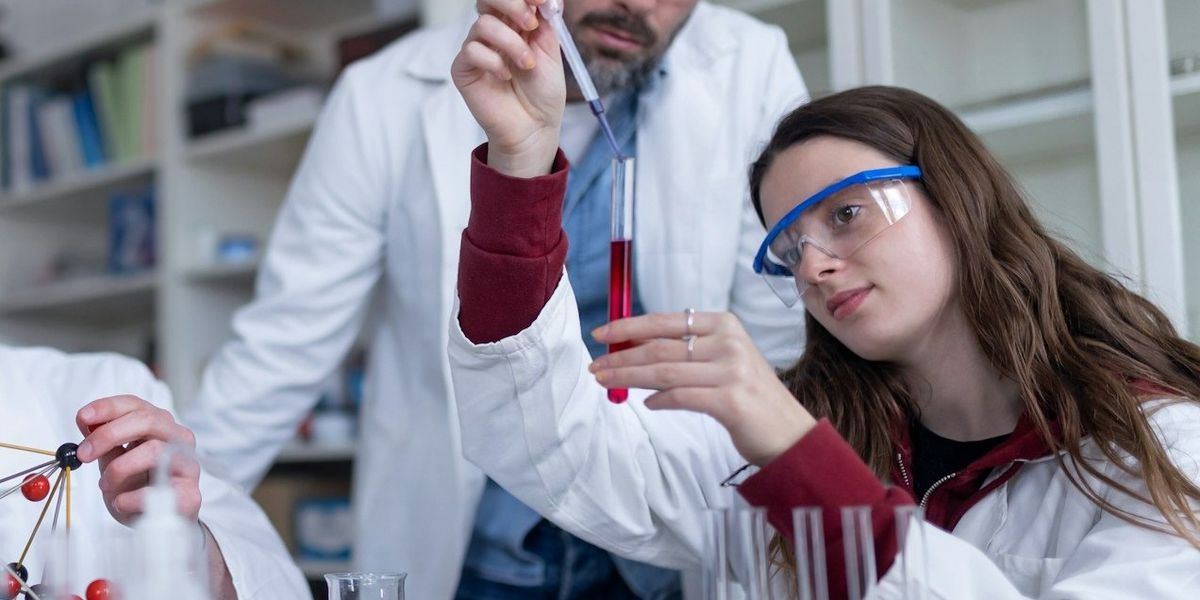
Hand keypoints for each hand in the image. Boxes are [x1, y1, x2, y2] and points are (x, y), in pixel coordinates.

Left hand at [75, 395, 200, 524]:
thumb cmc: (139, 488)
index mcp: (160, 426)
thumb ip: (104, 442)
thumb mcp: (115, 461)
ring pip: (153, 450)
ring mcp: (187, 465)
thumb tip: (87, 421)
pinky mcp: (190, 494)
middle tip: (84, 453)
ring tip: (105, 484)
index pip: (136, 405)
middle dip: (109, 434)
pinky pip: (155, 491)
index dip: (108, 407)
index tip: (82, 418)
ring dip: (119, 469)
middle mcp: (178, 439)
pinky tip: (122, 503)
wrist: (161, 522)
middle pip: (147, 420)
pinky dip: (129, 498)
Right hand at [452, 0, 564, 177]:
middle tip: (531, 24)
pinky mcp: (463, 69)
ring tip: (526, 65)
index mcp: (515, 23)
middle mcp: (494, 32)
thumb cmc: (543, 93)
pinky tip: (505, 78)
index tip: (543, 2)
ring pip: (483, 24)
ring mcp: (476, 49)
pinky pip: (471, 51)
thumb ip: (548, 23)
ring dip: (511, 43)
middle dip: (512, 4)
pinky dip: (493, 62)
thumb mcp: (552, 52)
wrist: (535, 128)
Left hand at [590, 312, 817, 465]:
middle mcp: (729, 343)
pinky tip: (647, 404)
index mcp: (724, 325)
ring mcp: (732, 371)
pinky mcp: (731, 401)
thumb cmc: (749, 398)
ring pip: (665, 371)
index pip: (666, 321)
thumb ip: (684, 352)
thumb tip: (633, 348)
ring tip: (606, 382)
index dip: (629, 326)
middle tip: (596, 366)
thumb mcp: (721, 362)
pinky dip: (660, 400)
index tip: (601, 333)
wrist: (789, 433)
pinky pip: (682, 397)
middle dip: (622, 356)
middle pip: (661, 346)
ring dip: (630, 377)